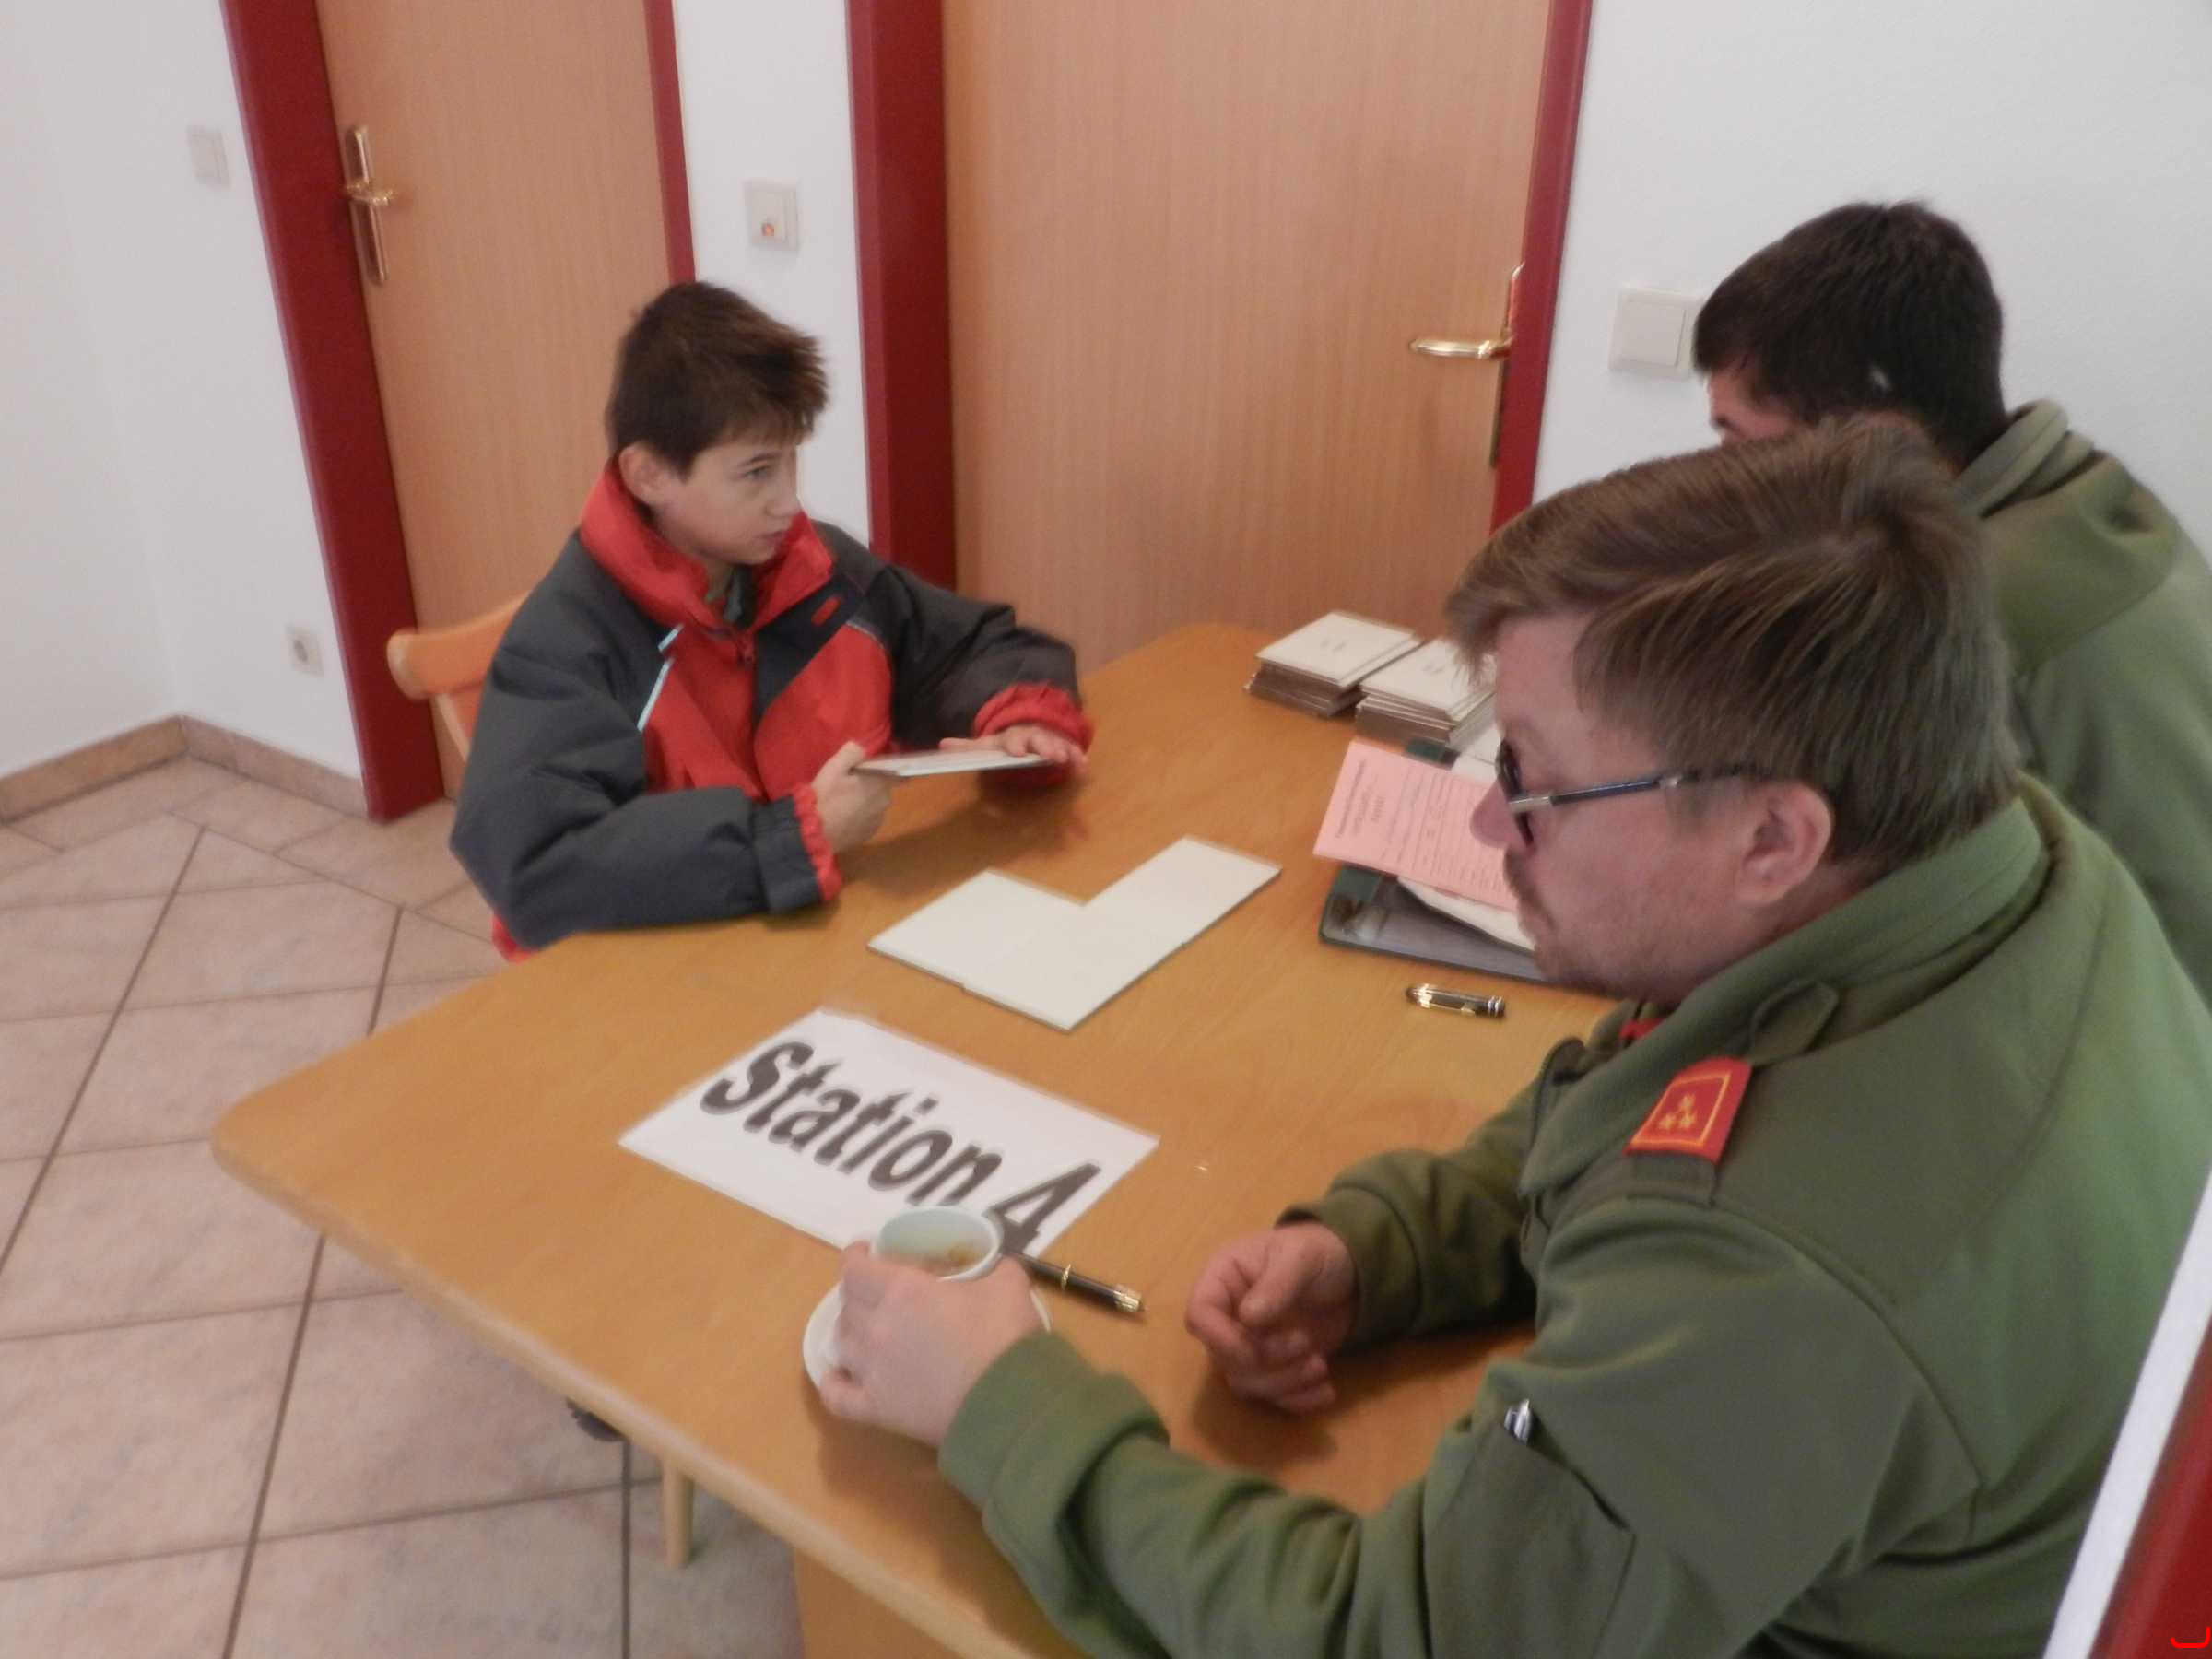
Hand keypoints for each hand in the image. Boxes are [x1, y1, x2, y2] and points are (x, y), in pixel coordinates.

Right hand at [810, 741, 893, 853]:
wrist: (814, 831)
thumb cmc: (826, 796)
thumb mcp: (834, 767)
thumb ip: (852, 752)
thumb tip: (863, 746)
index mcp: (880, 784)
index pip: (899, 775)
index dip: (889, 770)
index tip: (876, 769)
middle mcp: (885, 803)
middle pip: (882, 790)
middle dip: (870, 786)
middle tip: (847, 786)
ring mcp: (878, 821)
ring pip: (875, 806)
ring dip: (864, 803)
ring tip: (843, 803)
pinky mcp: (869, 835)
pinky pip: (868, 820)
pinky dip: (859, 818)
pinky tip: (843, 817)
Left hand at [818, 1247, 1043, 1444]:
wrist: (1007, 1404)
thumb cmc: (1004, 1338)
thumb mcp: (1009, 1287)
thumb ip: (998, 1269)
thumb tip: (999, 1267)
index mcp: (903, 1292)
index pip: (856, 1268)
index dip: (855, 1255)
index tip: (866, 1251)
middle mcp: (877, 1327)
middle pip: (847, 1304)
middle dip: (858, 1292)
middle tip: (879, 1292)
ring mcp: (872, 1371)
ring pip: (840, 1343)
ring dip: (849, 1331)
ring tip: (866, 1329)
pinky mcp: (876, 1409)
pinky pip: (837, 1396)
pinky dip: (832, 1382)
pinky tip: (839, 1375)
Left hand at [940, 724, 1087, 770]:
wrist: (1032, 725)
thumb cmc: (1008, 742)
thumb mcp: (987, 744)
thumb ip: (968, 747)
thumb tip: (942, 745)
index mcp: (1013, 736)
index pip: (1013, 739)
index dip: (1014, 745)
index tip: (1016, 753)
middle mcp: (1033, 735)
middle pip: (1038, 739)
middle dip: (1045, 746)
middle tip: (1050, 755)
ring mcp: (1051, 739)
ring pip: (1057, 744)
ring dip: (1063, 751)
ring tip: (1068, 761)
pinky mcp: (1064, 745)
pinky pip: (1072, 749)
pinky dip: (1077, 756)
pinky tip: (1082, 766)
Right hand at [1184, 1223, 1357, 1412]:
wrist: (1350, 1272)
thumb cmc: (1318, 1252)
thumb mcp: (1301, 1257)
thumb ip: (1277, 1284)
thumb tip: (1248, 1318)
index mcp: (1224, 1279)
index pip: (1199, 1314)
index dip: (1217, 1338)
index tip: (1252, 1350)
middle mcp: (1229, 1316)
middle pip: (1224, 1357)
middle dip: (1265, 1360)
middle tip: (1305, 1343)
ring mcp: (1250, 1344)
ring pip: (1246, 1382)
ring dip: (1283, 1382)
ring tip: (1321, 1366)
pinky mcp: (1274, 1366)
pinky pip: (1273, 1395)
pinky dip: (1297, 1400)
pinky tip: (1325, 1392)